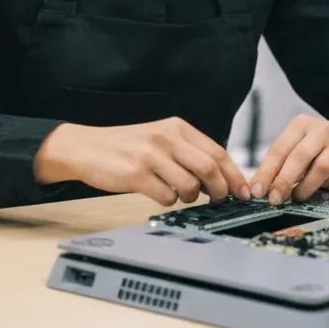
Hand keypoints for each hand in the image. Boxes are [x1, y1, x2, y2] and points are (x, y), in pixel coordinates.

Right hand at [34, 117, 250, 206]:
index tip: (243, 191)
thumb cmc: (124, 146)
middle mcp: (166, 138)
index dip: (234, 175)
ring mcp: (151, 155)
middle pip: (209, 169)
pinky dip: (167, 200)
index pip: (217, 152)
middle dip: (219, 190)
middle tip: (217, 200)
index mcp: (175, 127)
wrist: (85, 147)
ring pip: (189, 186)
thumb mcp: (158, 138)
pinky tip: (156, 192)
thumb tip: (219, 177)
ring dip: (188, 197)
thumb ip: (186, 151)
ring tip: (175, 192)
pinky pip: (166, 196)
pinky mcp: (136, 174)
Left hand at [248, 115, 328, 204]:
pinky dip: (328, 193)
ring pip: (320, 168)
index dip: (266, 171)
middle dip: (283, 181)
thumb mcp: (300, 148)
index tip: (256, 190)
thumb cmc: (321, 150)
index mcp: (302, 125)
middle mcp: (322, 130)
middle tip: (274, 199)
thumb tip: (257, 188)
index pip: (279, 148)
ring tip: (297, 198)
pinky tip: (322, 197)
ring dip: (305, 187)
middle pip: (298, 156)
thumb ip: (280, 165)